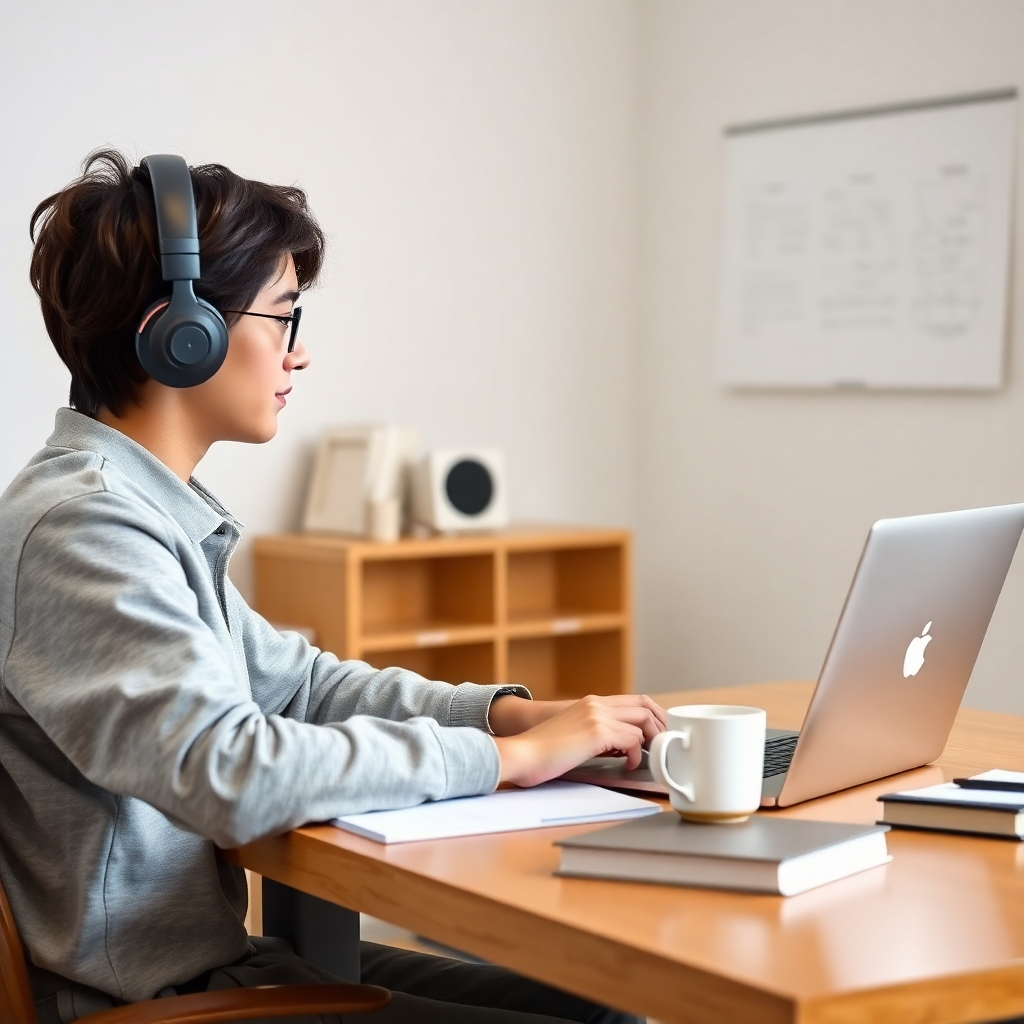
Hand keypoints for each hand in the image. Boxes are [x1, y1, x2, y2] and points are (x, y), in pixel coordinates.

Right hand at [492, 694, 666, 787]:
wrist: (522, 754)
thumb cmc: (543, 751)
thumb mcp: (574, 733)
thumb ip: (597, 732)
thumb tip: (623, 746)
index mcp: (591, 702)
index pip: (635, 699)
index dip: (653, 714)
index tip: (660, 732)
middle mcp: (596, 704)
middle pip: (644, 705)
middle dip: (660, 725)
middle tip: (663, 746)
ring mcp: (597, 716)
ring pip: (642, 721)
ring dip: (651, 740)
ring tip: (647, 757)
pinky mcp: (596, 733)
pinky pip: (632, 740)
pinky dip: (636, 755)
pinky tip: (628, 766)